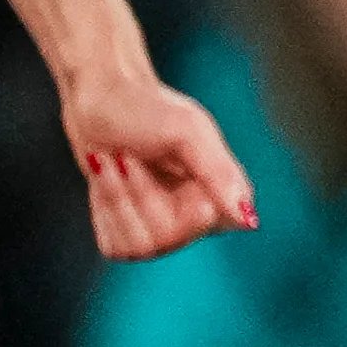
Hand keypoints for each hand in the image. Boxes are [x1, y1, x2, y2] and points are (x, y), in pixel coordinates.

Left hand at [69, 68, 257, 259]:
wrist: (98, 99)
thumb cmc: (146, 107)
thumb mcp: (188, 132)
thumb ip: (220, 174)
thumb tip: (248, 219)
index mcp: (220, 193)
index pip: (203, 224)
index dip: (175, 203)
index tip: (161, 162)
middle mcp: (196, 217)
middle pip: (166, 239)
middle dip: (137, 194)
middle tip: (127, 157)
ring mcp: (161, 229)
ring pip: (139, 247)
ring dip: (115, 198)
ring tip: (112, 162)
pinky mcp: (128, 233)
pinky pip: (116, 248)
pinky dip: (103, 211)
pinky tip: (106, 180)